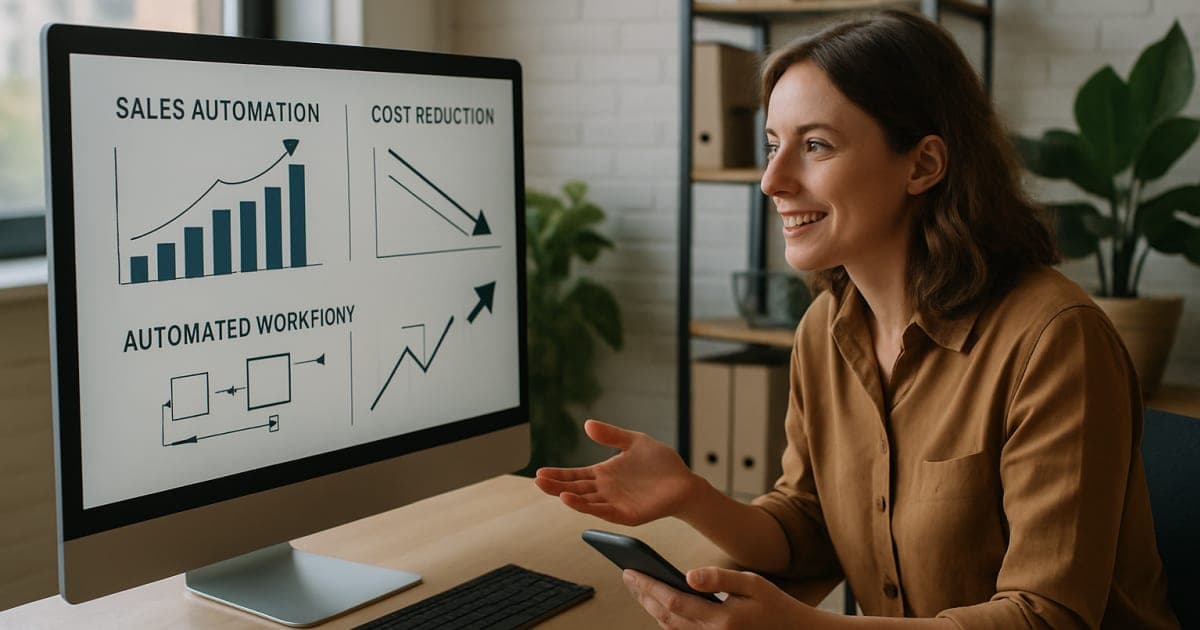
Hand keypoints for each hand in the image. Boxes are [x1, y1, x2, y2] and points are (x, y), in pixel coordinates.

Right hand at [533, 419, 700, 524]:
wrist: (685, 482)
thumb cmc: (661, 463)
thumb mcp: (634, 441)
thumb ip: (611, 435)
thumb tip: (587, 424)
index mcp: (604, 474)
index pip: (575, 475)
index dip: (557, 474)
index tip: (540, 472)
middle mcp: (605, 490)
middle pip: (574, 489)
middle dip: (555, 485)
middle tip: (538, 481)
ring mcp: (615, 503)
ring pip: (586, 502)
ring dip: (569, 497)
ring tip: (553, 490)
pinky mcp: (626, 515)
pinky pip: (604, 512)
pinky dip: (587, 507)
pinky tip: (573, 500)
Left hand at [623, 566, 823, 629]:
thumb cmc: (775, 605)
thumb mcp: (753, 583)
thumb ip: (720, 577)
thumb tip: (688, 574)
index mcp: (722, 620)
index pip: (673, 602)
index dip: (648, 586)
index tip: (630, 571)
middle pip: (665, 617)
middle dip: (643, 595)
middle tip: (627, 575)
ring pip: (670, 629)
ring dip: (650, 608)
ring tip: (638, 586)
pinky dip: (665, 619)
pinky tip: (658, 604)